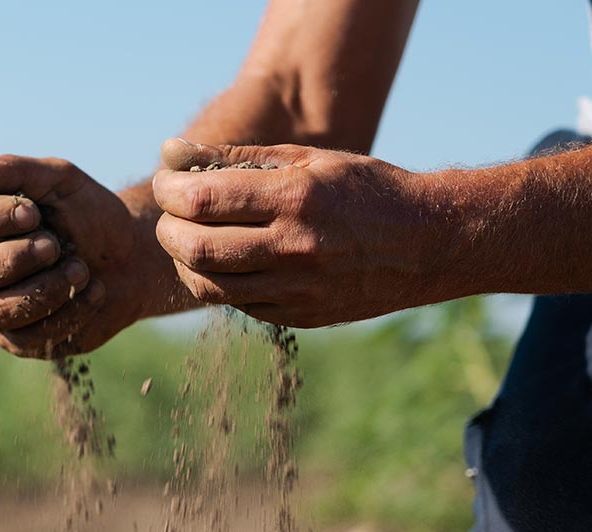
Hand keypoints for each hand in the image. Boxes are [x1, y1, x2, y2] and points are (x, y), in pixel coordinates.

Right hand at [0, 156, 156, 357]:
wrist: (133, 255)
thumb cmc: (88, 214)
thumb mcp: (60, 181)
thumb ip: (18, 171)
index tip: (33, 212)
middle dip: (12, 259)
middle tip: (54, 245)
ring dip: (42, 289)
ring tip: (81, 268)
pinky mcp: (27, 341)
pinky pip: (33, 337)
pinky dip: (69, 312)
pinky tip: (95, 290)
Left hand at [153, 139, 445, 327]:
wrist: (424, 245)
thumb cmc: (364, 191)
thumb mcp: (308, 158)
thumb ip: (236, 157)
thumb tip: (170, 154)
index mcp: (296, 199)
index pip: (202, 200)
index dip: (169, 191)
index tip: (168, 184)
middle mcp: (295, 249)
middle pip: (197, 249)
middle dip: (168, 231)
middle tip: (170, 217)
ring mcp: (298, 291)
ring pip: (210, 288)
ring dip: (185, 264)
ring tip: (190, 241)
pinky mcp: (300, 317)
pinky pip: (238, 305)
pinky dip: (218, 284)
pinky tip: (226, 263)